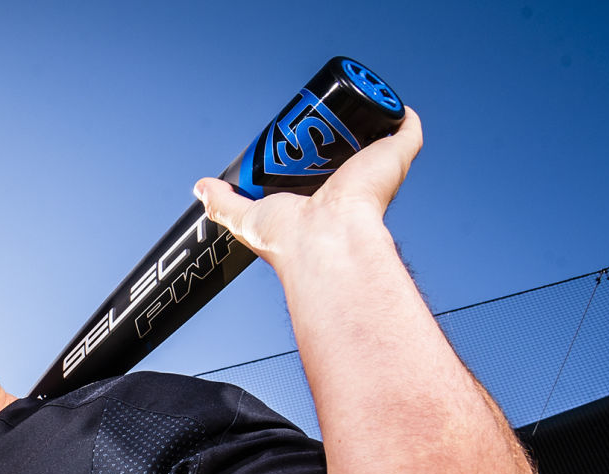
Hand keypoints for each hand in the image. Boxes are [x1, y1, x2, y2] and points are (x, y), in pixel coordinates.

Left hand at [193, 107, 422, 269]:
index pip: (317, 166)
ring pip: (375, 135)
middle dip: (329, 127)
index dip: (305, 145)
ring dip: (363, 115)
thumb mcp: (246, 218)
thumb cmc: (288, 239)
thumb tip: (201, 187)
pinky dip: (400, 111)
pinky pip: (407, 129)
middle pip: (344, 148)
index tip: (290, 130)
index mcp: (320, 200)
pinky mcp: (396, 158)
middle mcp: (349, 187)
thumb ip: (224, 203)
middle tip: (309, 111)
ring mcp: (375, 171)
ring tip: (342, 96)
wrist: (324, 241)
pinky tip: (386, 99)